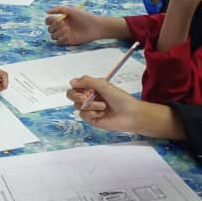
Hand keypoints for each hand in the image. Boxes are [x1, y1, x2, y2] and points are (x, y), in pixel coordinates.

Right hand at [46, 7, 102, 45]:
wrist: (95, 26)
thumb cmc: (85, 17)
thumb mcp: (72, 10)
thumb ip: (59, 9)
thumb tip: (47, 11)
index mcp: (62, 19)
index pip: (49, 21)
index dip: (48, 21)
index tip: (53, 19)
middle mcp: (62, 27)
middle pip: (50, 29)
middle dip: (54, 27)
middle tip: (63, 24)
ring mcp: (65, 35)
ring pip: (53, 36)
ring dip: (58, 32)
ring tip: (67, 29)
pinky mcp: (69, 41)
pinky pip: (59, 42)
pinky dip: (61, 38)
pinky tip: (68, 35)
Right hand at [68, 76, 184, 138]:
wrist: (130, 114)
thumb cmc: (120, 99)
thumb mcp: (103, 85)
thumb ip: (87, 81)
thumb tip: (72, 81)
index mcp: (92, 87)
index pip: (75, 85)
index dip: (76, 87)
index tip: (84, 88)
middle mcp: (89, 97)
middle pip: (71, 95)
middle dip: (77, 96)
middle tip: (86, 97)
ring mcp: (90, 108)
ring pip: (77, 106)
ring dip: (90, 105)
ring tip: (103, 106)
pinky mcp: (91, 119)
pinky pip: (83, 115)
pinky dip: (92, 113)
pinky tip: (102, 113)